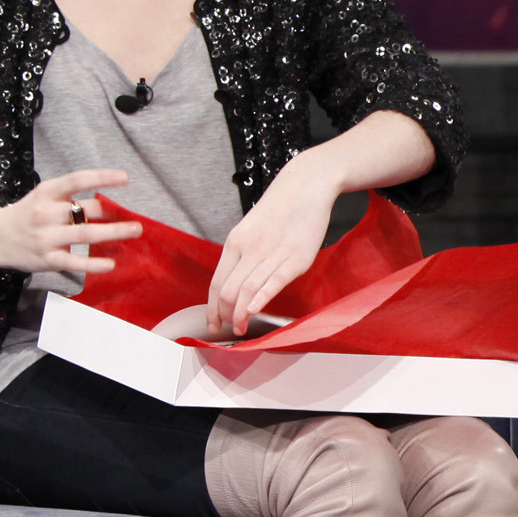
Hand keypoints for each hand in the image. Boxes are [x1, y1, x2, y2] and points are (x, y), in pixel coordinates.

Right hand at [0, 168, 138, 298]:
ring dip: (113, 233)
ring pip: (86, 234)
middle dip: (113, 213)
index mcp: (46, 192)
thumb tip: (108, 203)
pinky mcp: (48, 259)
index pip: (77, 180)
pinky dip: (95, 264)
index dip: (102, 177)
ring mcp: (47, 237)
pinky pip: (75, 262)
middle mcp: (46, 213)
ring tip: (134, 231)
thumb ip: (69, 198)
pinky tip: (111, 263)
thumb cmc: (26, 215)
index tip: (125, 177)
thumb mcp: (43, 198)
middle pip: (85, 210)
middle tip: (136, 217)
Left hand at [207, 159, 337, 336]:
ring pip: (247, 290)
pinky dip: (260, 299)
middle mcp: (249, 249)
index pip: (216, 283)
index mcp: (235, 243)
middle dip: (224, 316)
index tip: (213, 323)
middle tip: (229, 330)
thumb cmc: (280, 209)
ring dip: (240, 314)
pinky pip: (272, 282)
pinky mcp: (295, 258)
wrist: (306, 186)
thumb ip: (242, 255)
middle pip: (228, 291)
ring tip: (241, 327)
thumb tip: (234, 282)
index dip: (212, 308)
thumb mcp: (250, 228)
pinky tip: (253, 311)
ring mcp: (272, 254)